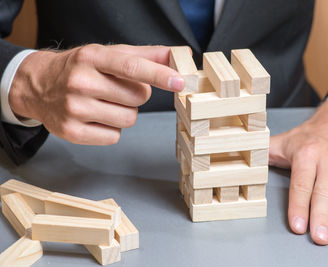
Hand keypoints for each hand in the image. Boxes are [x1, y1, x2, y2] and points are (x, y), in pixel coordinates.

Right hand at [9, 44, 184, 144]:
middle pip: (138, 98)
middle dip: (137, 95)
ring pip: (129, 119)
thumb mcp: (109, 55)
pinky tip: (96, 118)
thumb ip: (146, 55)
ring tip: (106, 103)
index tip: (179, 82)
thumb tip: (179, 55)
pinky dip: (111, 129)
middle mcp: (81, 82)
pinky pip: (114, 137)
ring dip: (125, 113)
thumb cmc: (81, 68)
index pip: (132, 67)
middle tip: (118, 90)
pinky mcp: (72, 132)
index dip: (159, 75)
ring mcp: (74, 109)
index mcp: (92, 58)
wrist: (38, 85)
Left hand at [269, 95, 327, 244]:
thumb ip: (266, 153)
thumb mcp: (286, 140)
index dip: (298, 206)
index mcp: (307, 154)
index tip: (297, 225)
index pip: (301, 184)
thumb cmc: (313, 135)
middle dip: (320, 217)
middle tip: (319, 237)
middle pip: (323, 193)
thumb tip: (243, 161)